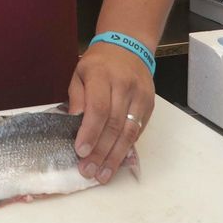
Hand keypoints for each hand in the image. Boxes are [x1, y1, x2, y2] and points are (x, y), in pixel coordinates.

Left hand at [69, 43, 153, 183]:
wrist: (129, 48)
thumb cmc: (98, 64)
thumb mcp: (79, 73)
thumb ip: (76, 96)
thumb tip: (73, 121)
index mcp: (102, 75)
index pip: (98, 108)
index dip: (90, 132)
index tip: (80, 151)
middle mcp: (124, 86)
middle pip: (114, 124)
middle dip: (101, 152)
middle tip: (89, 171)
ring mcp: (141, 96)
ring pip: (130, 132)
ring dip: (115, 157)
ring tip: (103, 175)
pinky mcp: (149, 105)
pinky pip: (139, 131)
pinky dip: (127, 148)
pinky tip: (117, 162)